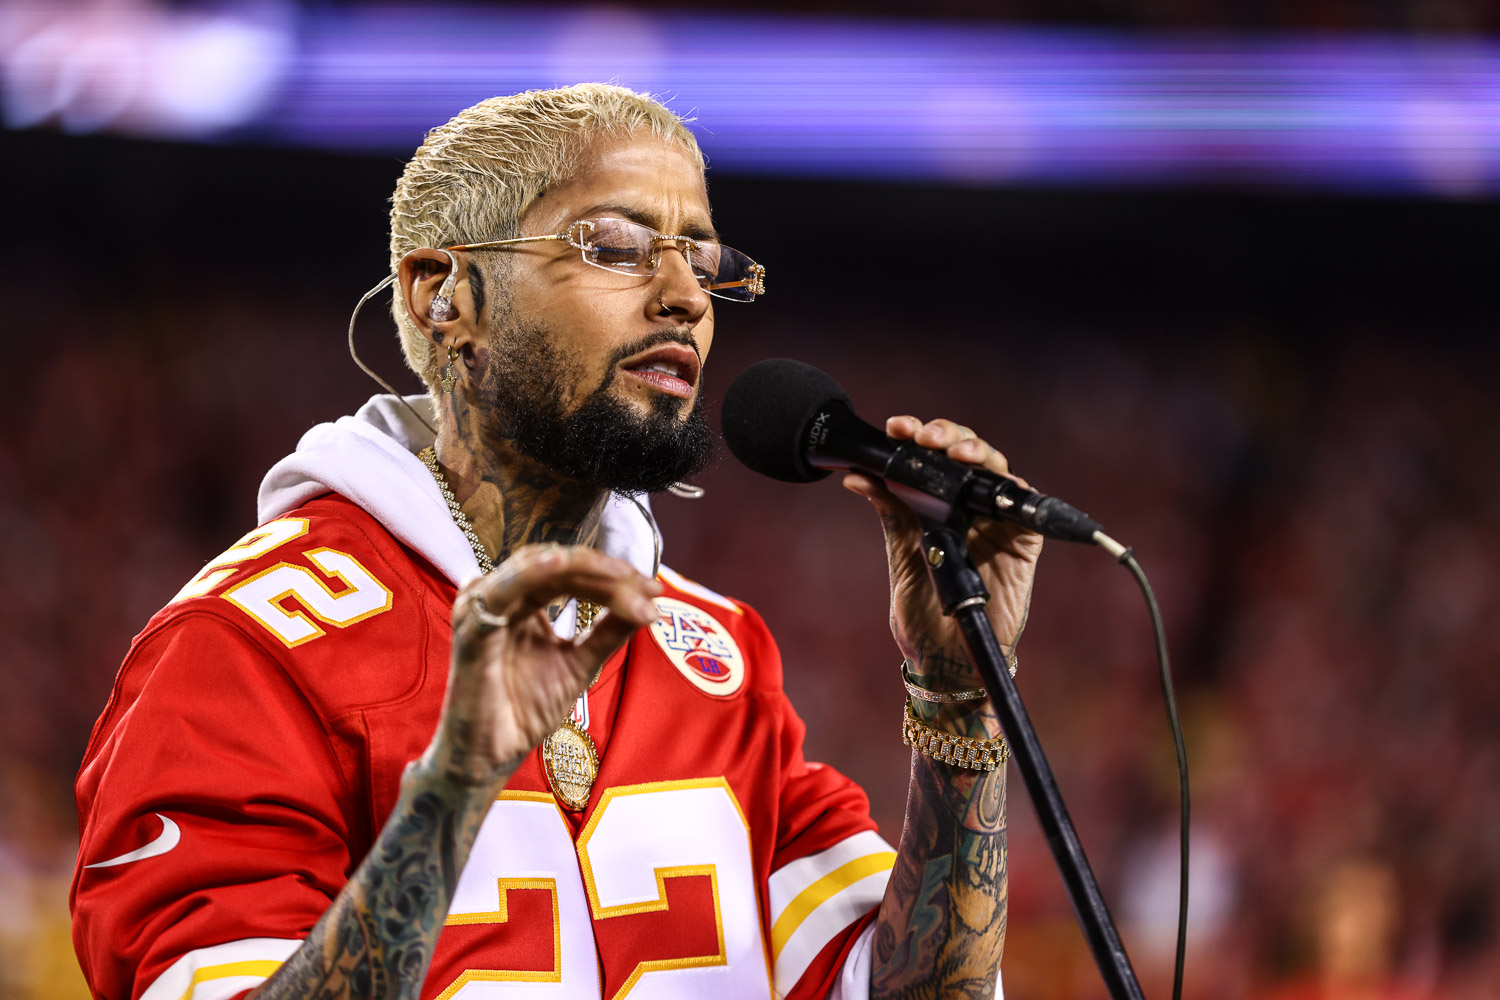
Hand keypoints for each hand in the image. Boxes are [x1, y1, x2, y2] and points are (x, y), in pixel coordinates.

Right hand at [422, 544, 662, 786]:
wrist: (492, 758)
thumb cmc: (525, 711)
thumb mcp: (580, 665)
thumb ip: (609, 632)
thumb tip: (650, 604)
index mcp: (523, 602)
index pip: (571, 573)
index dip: (613, 577)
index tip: (655, 590)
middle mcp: (501, 597)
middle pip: (557, 564)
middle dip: (605, 571)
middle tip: (647, 587)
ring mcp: (483, 609)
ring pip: (535, 568)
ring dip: (582, 568)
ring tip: (622, 576)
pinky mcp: (471, 628)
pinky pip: (501, 592)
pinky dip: (530, 574)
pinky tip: (558, 563)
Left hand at [844, 417, 1043, 689]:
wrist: (946, 664)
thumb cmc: (920, 618)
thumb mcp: (901, 560)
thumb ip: (892, 517)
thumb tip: (859, 476)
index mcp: (932, 508)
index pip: (927, 461)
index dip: (915, 438)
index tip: (896, 428)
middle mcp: (965, 508)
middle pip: (963, 455)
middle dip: (946, 436)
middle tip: (925, 436)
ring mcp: (995, 523)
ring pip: (994, 471)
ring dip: (977, 452)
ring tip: (955, 451)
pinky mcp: (1023, 544)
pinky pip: (1025, 509)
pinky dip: (1013, 490)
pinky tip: (996, 481)